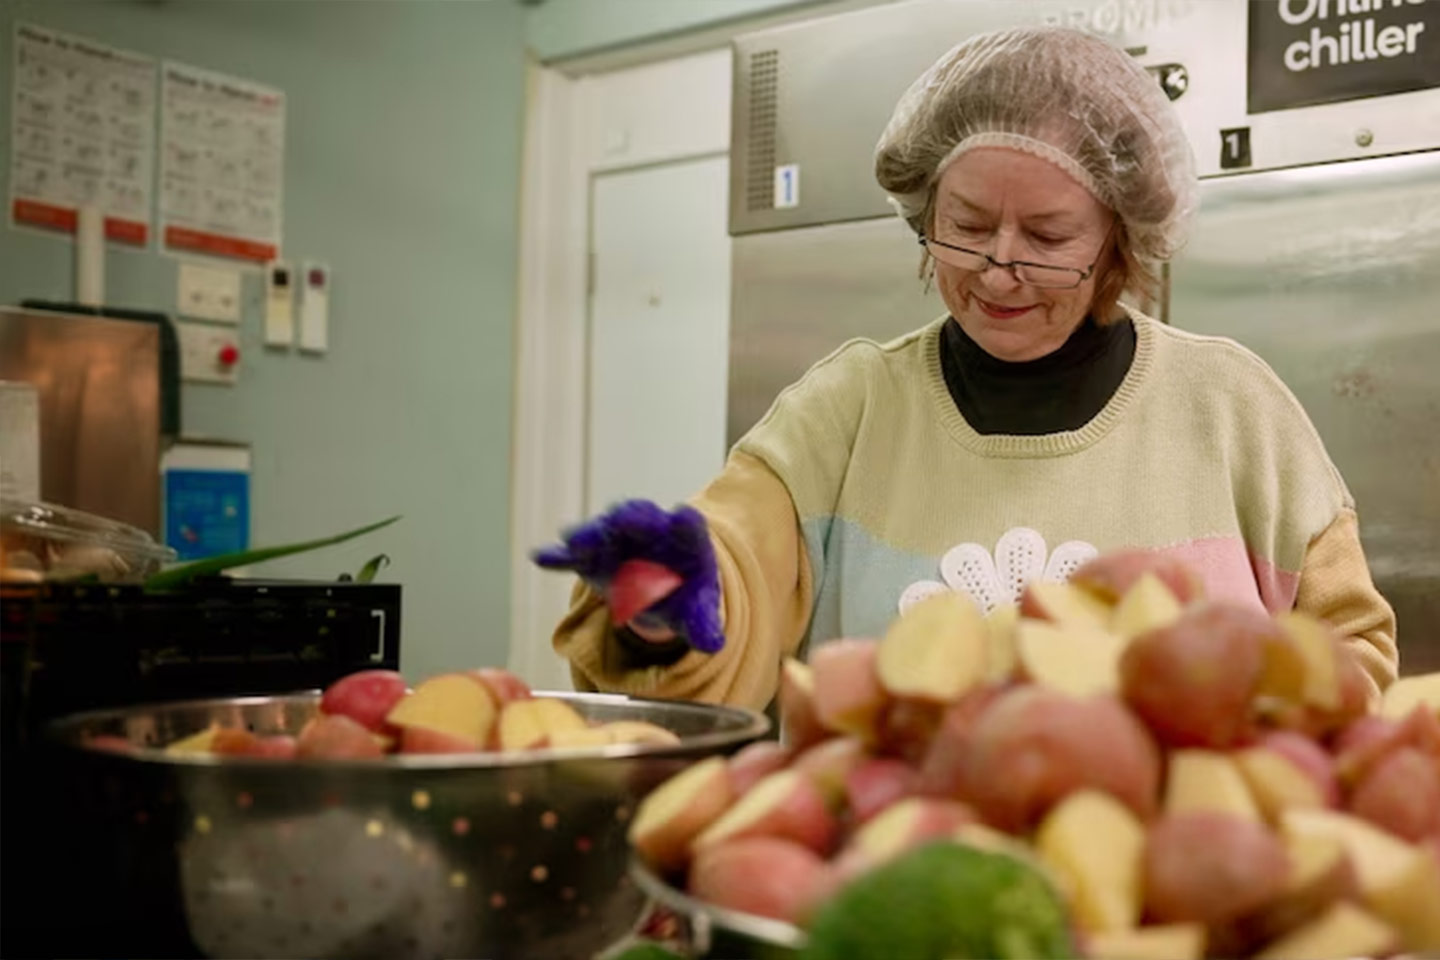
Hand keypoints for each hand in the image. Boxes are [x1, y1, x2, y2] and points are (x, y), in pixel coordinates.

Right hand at [532, 499, 723, 652]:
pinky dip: (558, 555)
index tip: (683, 518)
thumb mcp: (696, 613)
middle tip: (620, 520)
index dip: (685, 524)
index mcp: (684, 541)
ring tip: (575, 541)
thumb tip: (713, 643)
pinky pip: (573, 554)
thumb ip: (704, 626)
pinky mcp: (591, 555)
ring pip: (604, 531)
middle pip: (642, 518)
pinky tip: (541, 557)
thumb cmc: (683, 597)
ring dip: (590, 534)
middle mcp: (650, 530)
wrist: (658, 591)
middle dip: (631, 519)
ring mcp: (617, 539)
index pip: (688, 528)